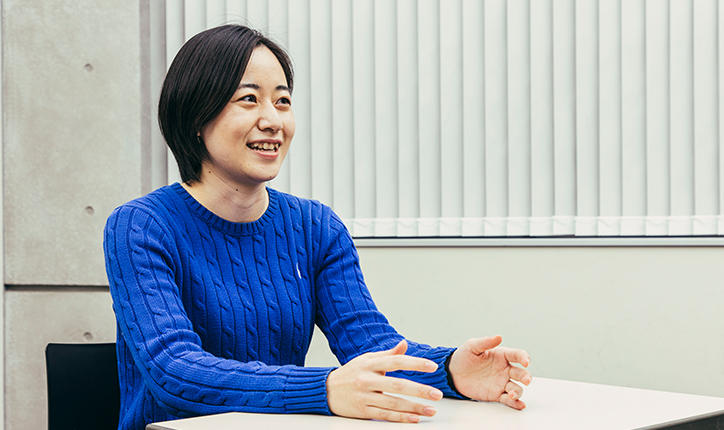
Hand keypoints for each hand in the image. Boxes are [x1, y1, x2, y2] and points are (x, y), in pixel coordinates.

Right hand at [326, 340, 443, 422]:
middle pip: (397, 385)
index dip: (415, 363)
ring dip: (414, 408)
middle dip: (419, 390)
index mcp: (370, 364)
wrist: (326, 390)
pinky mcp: (362, 410)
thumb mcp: (367, 359)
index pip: (396, 361)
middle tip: (437, 394)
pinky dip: (401, 418)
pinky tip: (414, 419)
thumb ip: (387, 354)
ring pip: (393, 403)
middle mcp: (367, 379)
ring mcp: (364, 396)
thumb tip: (404, 344)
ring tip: (431, 410)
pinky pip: (385, 415)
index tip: (432, 367)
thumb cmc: (351, 373)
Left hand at [448, 336, 531, 409]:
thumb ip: (486, 342)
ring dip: (518, 392)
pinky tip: (519, 405)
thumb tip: (499, 337)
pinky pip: (508, 400)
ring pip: (516, 388)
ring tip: (512, 394)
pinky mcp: (496, 394)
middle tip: (526, 380)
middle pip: (521, 373)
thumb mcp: (472, 346)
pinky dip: (516, 403)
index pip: (517, 355)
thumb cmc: (464, 357)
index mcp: (501, 356)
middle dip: (526, 377)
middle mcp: (505, 369)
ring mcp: (501, 383)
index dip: (524, 357)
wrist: (453, 373)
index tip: (526, 362)